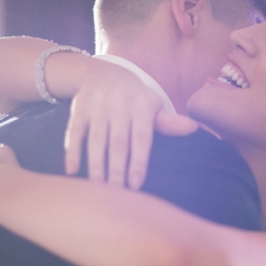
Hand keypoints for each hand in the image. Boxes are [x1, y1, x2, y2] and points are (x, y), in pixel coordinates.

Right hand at [63, 59, 196, 189]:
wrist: (102, 71)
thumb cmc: (134, 98)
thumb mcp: (152, 105)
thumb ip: (167, 122)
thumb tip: (193, 128)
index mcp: (142, 104)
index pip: (141, 137)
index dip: (138, 162)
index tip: (136, 186)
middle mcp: (119, 103)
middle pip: (117, 142)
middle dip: (116, 169)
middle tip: (116, 194)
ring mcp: (97, 105)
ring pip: (96, 139)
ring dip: (96, 165)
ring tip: (98, 189)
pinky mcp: (79, 107)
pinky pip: (74, 132)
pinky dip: (72, 152)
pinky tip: (72, 171)